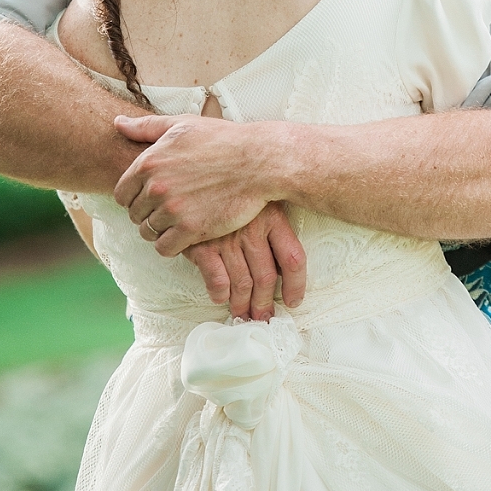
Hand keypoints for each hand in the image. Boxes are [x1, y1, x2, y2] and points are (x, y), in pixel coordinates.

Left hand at [112, 113, 277, 254]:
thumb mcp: (182, 124)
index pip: (121, 194)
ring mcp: (173, 209)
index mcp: (148, 161)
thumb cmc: (222, 139)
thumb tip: (117, 123)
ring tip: (178, 221)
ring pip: (148, 232)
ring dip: (161, 230)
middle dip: (148, 214)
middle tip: (169, 210)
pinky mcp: (191, 229)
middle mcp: (156, 187)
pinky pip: (165, 248)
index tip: (152, 197)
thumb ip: (145, 127)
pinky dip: (173, 245)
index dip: (135, 197)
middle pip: (134, 215)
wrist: (259, 161)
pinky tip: (186, 234)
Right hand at [183, 202, 306, 320]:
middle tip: (264, 317)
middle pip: (267, 278)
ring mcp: (227, 237)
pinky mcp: (202, 244)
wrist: (193, 174)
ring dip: (242, 304)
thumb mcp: (259, 199)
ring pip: (242, 283)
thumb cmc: (232, 190)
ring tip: (242, 313)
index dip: (296, 286)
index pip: (293, 258)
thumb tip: (284, 269)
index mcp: (273, 216)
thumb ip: (273, 228)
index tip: (293, 301)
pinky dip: (220, 293)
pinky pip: (217, 280)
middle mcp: (252, 228)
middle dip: (265, 303)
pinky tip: (220, 295)